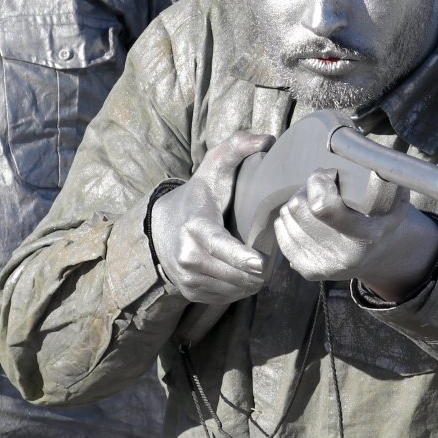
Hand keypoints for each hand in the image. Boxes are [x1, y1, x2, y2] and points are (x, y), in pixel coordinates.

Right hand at [150, 132, 274, 304]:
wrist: (162, 225)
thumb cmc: (200, 194)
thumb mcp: (215, 166)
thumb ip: (238, 146)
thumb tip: (268, 140)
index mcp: (195, 226)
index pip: (219, 245)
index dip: (240, 256)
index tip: (261, 263)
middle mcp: (187, 256)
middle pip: (234, 273)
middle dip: (259, 270)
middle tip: (276, 256)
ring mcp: (187, 278)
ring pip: (234, 289)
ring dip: (252, 280)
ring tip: (262, 264)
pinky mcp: (190, 292)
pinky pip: (226, 298)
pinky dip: (240, 288)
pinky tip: (245, 272)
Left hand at [275, 168, 437, 302]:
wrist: (380, 257)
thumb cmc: (383, 219)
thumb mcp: (393, 200)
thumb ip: (382, 181)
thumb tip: (366, 160)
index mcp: (365, 235)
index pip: (321, 205)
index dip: (318, 182)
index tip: (327, 175)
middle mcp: (343, 255)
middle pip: (298, 208)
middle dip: (306, 191)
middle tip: (320, 188)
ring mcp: (323, 265)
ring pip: (286, 218)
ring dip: (297, 204)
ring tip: (314, 203)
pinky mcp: (308, 271)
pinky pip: (281, 233)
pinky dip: (288, 220)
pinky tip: (305, 218)